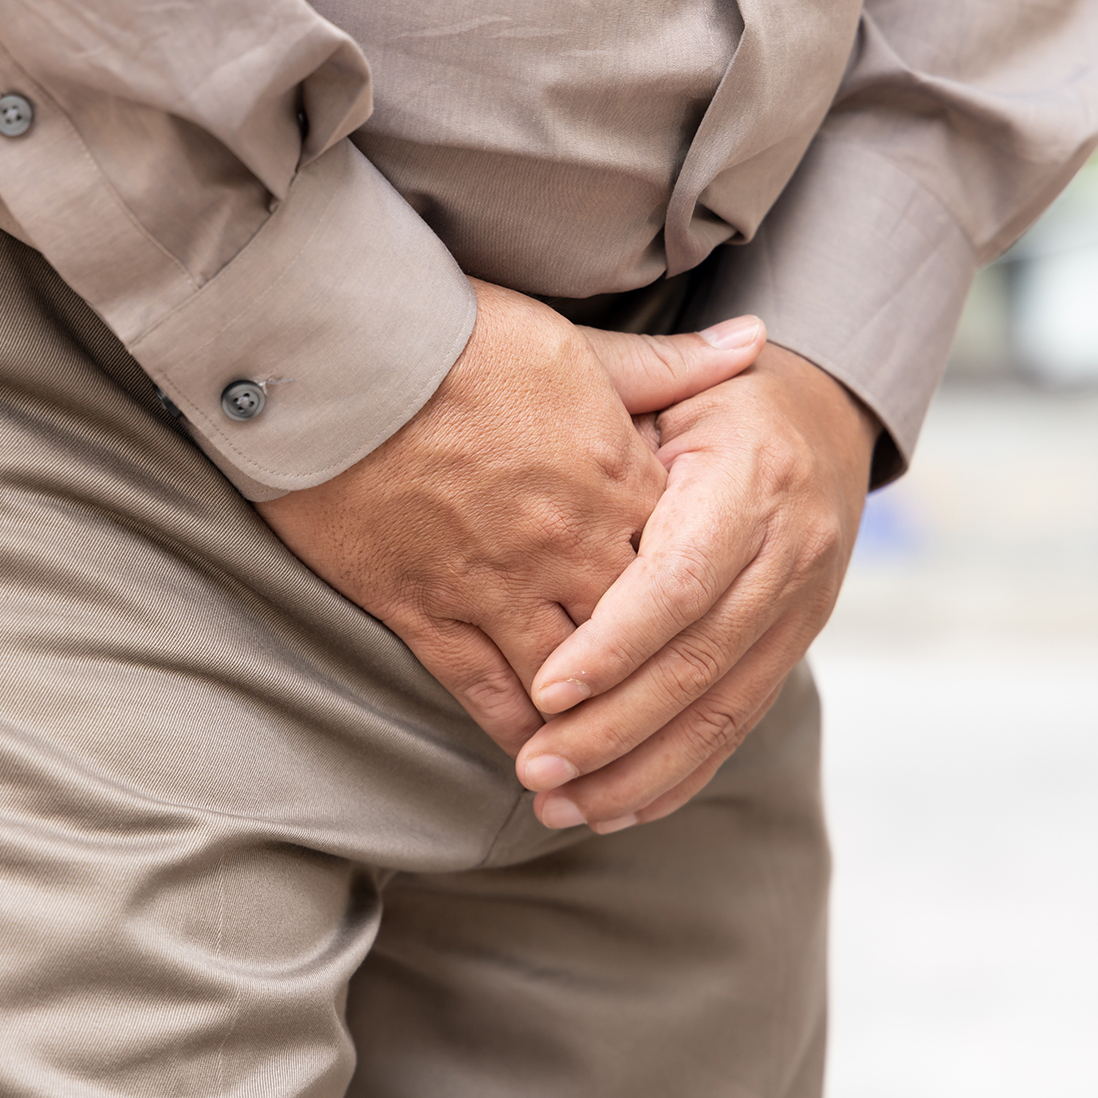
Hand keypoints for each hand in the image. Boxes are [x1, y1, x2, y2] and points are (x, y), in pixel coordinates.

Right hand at [255, 279, 763, 754]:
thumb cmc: (452, 336)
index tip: (711, 634)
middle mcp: (567, 542)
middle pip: (637, 640)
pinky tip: (532, 754)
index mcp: (613, 475)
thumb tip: (755, 342)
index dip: (702, 606)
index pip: (683, 564)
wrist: (341, 357)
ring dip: (591, 729)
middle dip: (657, 688)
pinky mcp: (424, 607)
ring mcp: (495, 582)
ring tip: (605, 762)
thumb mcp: (572, 341)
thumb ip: (662, 366)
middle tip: (672, 727)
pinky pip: (483, 691)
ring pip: (567, 683)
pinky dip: (517, 729)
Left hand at [515, 344, 878, 830]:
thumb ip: (621, 418)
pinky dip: (679, 773)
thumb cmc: (714, 400)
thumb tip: (552, 425)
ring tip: (559, 806)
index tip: (546, 689)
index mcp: (754, 480)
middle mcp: (791, 552)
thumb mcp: (674, 387)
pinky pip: (738, 723)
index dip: (616, 643)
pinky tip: (618, 809)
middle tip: (534, 768)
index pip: (681, 581)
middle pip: (699, 662)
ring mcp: (802, 607)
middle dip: (613, 728)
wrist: (823, 420)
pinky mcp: (795, 646)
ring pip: (722, 710)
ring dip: (638, 770)